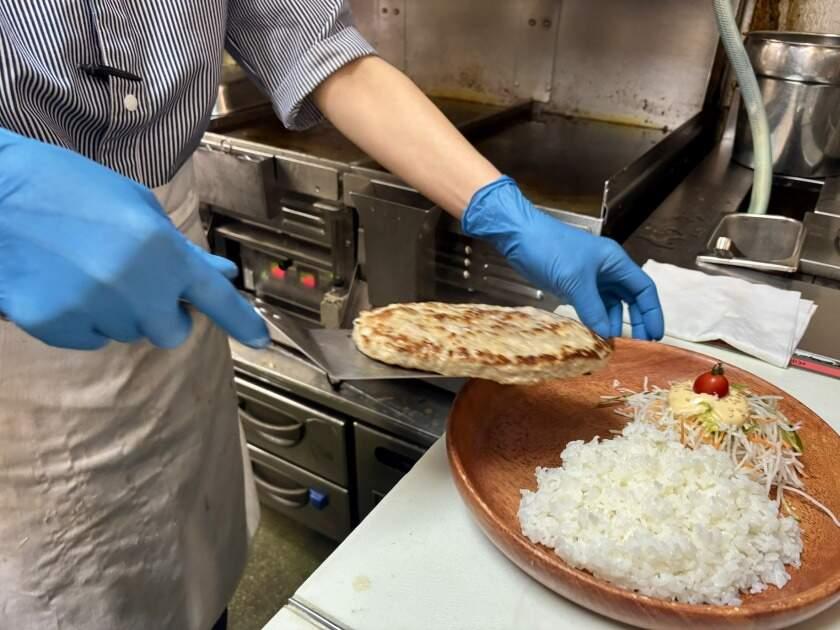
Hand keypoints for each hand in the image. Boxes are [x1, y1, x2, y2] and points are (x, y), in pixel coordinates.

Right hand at [0, 129, 268, 349]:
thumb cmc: (64, 186)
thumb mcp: (133, 205)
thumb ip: (180, 247)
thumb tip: (219, 272)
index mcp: (160, 251)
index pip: (215, 297)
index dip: (241, 321)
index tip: (261, 340)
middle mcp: (136, 288)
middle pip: (171, 332)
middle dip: (163, 315)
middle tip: (140, 285)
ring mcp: (95, 311)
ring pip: (128, 334)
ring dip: (120, 312)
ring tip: (87, 270)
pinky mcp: (56, 327)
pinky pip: (90, 338)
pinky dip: (84, 320)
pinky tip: (63, 284)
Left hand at [462, 176, 663, 339]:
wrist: (519, 236)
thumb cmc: (550, 248)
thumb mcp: (575, 281)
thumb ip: (593, 310)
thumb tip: (607, 336)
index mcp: (615, 262)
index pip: (644, 289)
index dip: (652, 312)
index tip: (655, 335)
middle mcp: (607, 269)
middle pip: (631, 298)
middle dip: (637, 320)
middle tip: (640, 344)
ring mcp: (590, 277)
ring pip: (610, 303)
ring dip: (614, 322)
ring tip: (615, 343)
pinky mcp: (573, 284)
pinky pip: (591, 305)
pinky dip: (595, 318)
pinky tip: (595, 333)